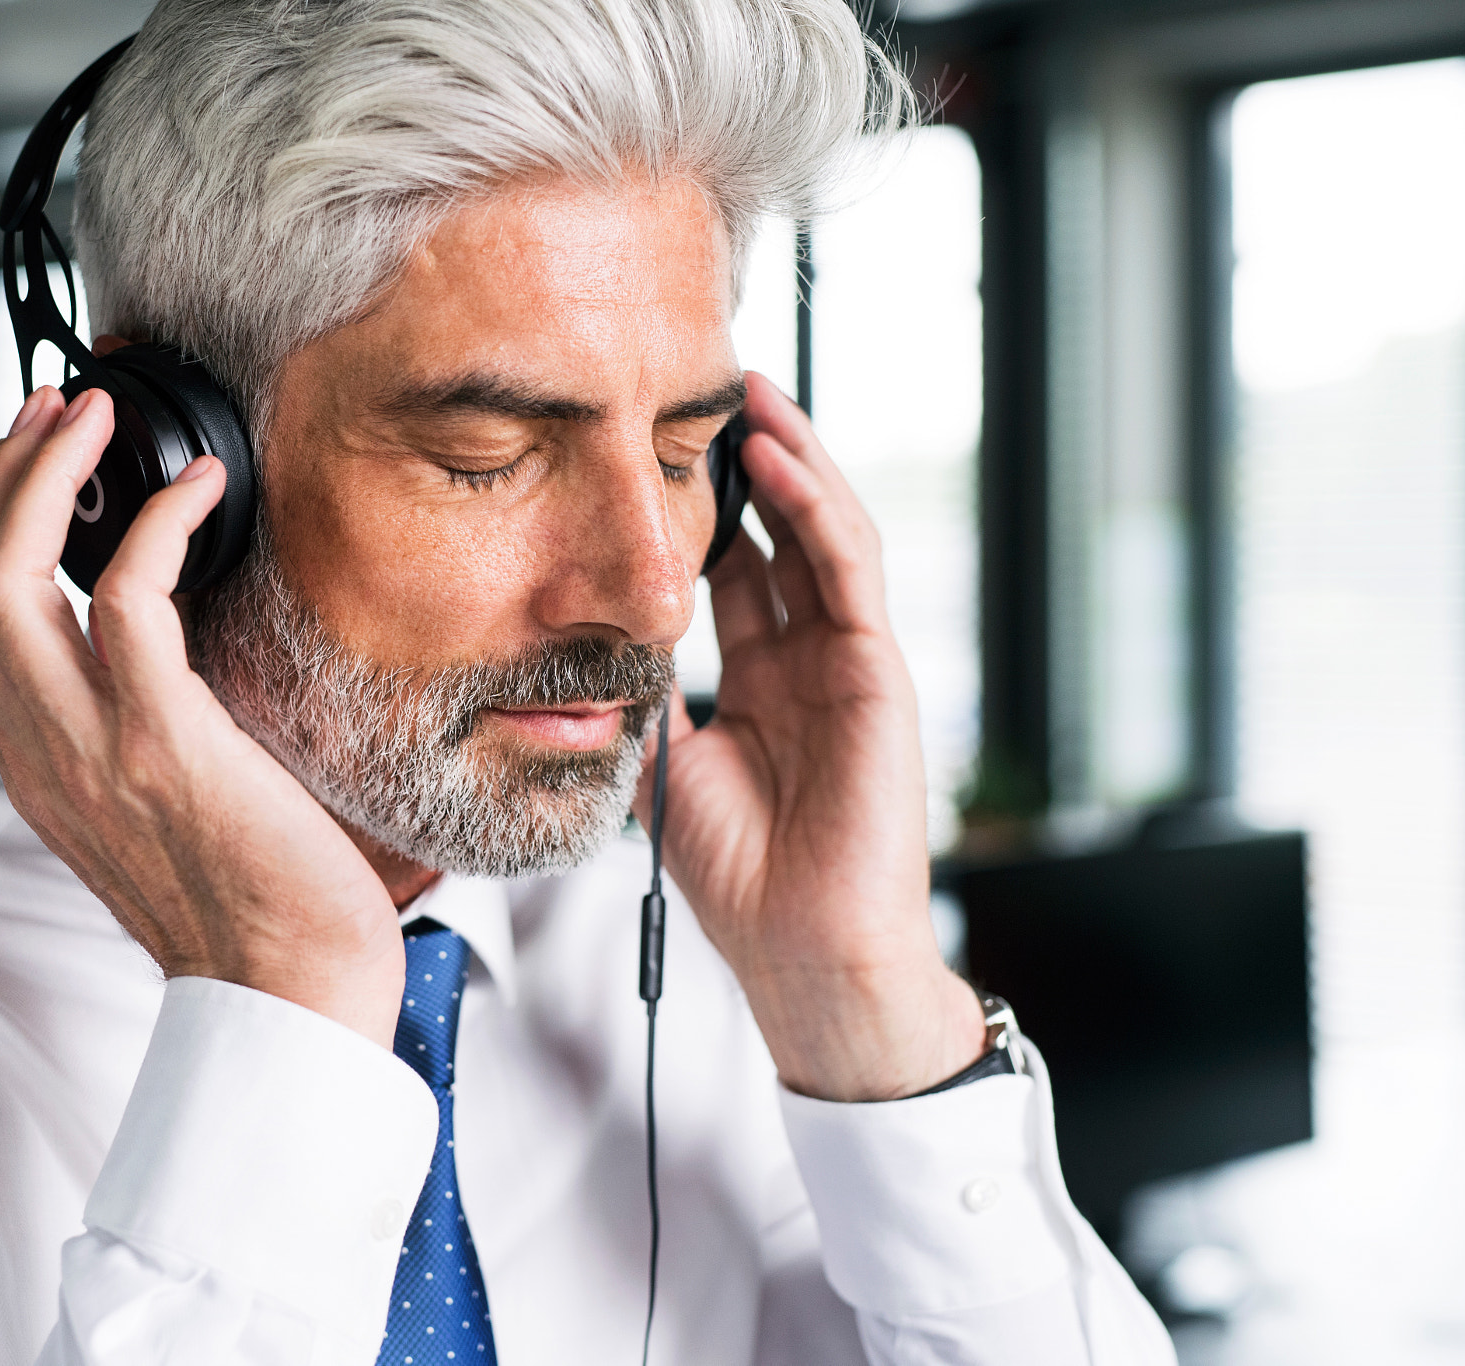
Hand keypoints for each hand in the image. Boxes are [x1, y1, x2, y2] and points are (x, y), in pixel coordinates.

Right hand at [0, 386, 405, 1047]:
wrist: (291, 995)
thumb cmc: (259, 909)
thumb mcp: (166, 814)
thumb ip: (141, 736)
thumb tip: (174, 652)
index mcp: (41, 770)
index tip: (34, 459)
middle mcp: (43, 758)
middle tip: (53, 410)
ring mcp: (92, 752)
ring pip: (8, 584)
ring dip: (46, 481)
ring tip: (94, 419)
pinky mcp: (163, 744)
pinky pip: (126, 604)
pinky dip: (155, 527)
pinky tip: (198, 489)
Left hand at [638, 372, 982, 1100]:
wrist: (803, 953)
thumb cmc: (742, 880)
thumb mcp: (665, 768)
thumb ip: (644, 697)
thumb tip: (585, 639)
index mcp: (759, 683)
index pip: (733, 572)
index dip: (698, 510)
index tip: (651, 452)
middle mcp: (806, 660)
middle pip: (778, 535)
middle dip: (744, 462)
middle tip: (699, 390)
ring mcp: (847, 661)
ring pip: (821, 532)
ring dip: (787, 457)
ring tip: (745, 390)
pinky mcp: (878, 671)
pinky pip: (846, 570)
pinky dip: (812, 508)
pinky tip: (774, 456)